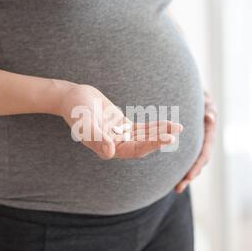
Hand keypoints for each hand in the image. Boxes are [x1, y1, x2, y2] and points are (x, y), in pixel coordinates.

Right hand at [59, 83, 183, 159]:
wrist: (72, 97)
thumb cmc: (76, 110)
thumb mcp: (84, 123)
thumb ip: (96, 138)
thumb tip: (110, 153)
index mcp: (108, 149)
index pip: (135, 149)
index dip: (152, 144)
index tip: (167, 138)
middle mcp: (116, 146)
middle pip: (143, 144)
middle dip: (160, 138)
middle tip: (177, 131)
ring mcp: (121, 136)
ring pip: (145, 136)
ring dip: (161, 132)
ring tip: (179, 127)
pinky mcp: (124, 126)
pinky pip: (142, 128)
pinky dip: (154, 126)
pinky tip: (168, 123)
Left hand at [175, 90, 216, 192]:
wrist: (198, 95)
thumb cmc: (199, 95)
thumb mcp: (204, 100)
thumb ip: (207, 108)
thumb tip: (210, 117)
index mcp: (209, 134)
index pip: (204, 154)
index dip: (196, 166)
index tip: (189, 177)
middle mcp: (204, 141)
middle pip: (198, 163)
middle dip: (189, 176)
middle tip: (178, 188)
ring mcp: (198, 143)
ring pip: (192, 162)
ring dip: (185, 175)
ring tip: (176, 187)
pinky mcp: (190, 144)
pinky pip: (185, 157)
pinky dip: (180, 167)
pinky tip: (172, 176)